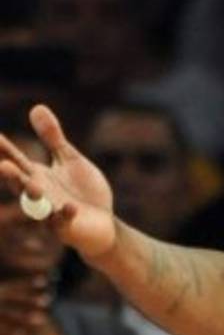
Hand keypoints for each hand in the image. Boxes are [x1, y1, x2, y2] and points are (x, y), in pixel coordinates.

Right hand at [0, 105, 115, 257]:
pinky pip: (63, 221)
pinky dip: (65, 215)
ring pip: (37, 206)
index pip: (16, 160)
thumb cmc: (83, 191)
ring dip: (34, 197)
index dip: (5, 150)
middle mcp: (39, 194)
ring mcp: (50, 212)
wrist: (103, 223)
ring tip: (33, 185)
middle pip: (21, 184)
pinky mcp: (67, 227)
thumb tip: (36, 107)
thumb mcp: (70, 159)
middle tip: (3, 165)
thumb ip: (53, 138)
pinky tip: (69, 207)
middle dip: (11, 176)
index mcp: (36, 176)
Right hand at [0, 274, 50, 334]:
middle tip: (48, 299)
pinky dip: (10, 331)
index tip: (45, 279)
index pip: (12, 285)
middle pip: (12, 297)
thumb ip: (4, 293)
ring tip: (43, 319)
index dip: (28, 282)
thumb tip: (11, 288)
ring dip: (24, 316)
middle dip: (30, 298)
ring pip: (7, 313)